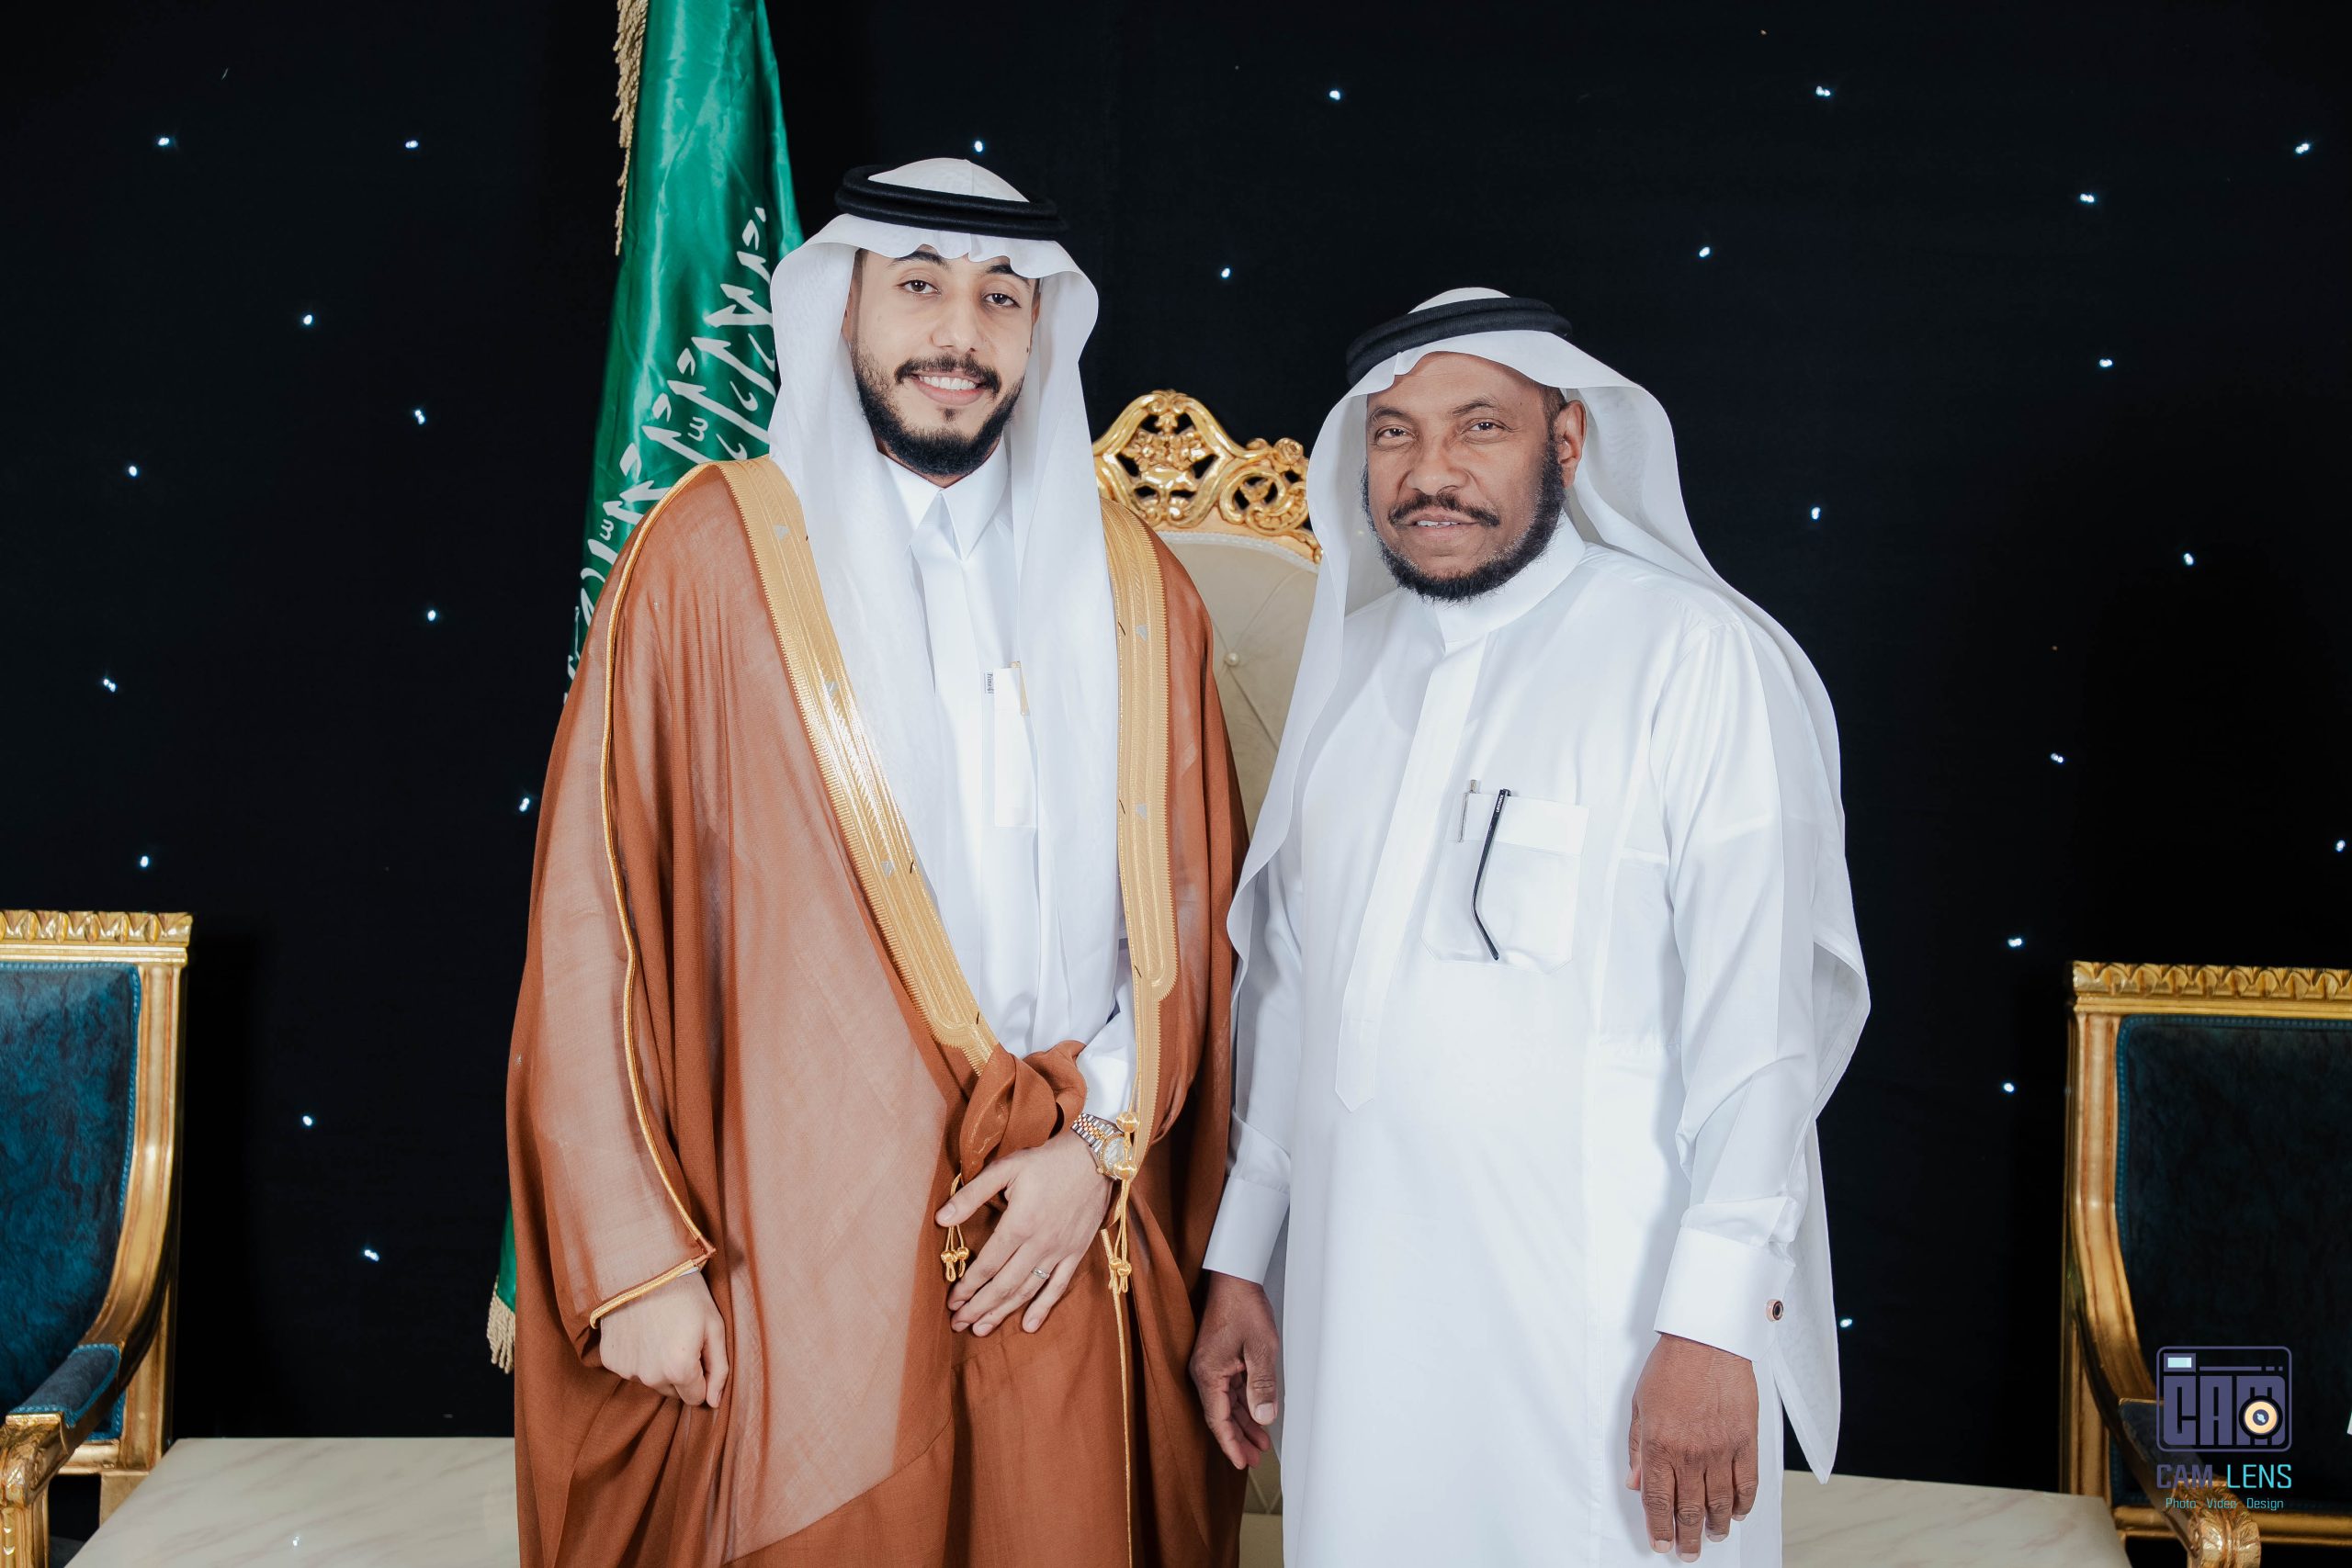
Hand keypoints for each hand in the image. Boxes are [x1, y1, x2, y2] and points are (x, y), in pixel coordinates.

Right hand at [596, 1268, 727, 1407]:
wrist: (642, 1267)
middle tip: (681, 1336)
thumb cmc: (685, 1294)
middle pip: (673, 1391)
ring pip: (652, 1380)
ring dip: (659, 1364)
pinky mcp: (611, 1360)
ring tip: (661, 1329)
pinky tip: (642, 1330)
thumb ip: (719, 1369)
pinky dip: (639, 1355)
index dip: (702, 1375)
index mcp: (680, 1369)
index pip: (696, 1398)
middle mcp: (650, 1376)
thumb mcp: (714, 1326)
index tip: (699, 1350)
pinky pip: (632, 1368)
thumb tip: (714, 1403)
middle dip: (681, 1371)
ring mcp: (627, 1369)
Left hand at [936, 1131, 1112, 1336]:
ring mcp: (1060, 1251)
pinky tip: (1028, 1325)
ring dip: (1002, 1312)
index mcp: (1019, 1224)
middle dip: (978, 1307)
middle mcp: (1040, 1243)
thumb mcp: (1005, 1169)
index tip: (952, 1300)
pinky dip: (1043, 1308)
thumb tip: (941, 1219)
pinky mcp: (1076, 1252)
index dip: (967, 1285)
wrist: (1094, 1157)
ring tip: (981, 1329)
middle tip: (959, 1323)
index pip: (988, 1264)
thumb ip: (971, 1195)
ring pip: (1027, 1290)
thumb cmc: (1046, 1161)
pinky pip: (1058, 1286)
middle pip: (1004, 1284)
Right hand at [1189, 1270, 1279, 1469]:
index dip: (1231, 1443)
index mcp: (1208, 1374)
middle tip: (1255, 1460)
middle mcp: (1204, 1372)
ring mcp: (1210, 1365)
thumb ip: (1262, 1385)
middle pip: (1221, 1415)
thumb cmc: (1244, 1307)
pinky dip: (1243, 1404)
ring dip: (1243, 1423)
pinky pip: (1230, 1389)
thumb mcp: (1260, 1348)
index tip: (1242, 1463)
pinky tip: (1256, 1414)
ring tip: (1260, 1444)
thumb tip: (1264, 1418)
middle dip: (1238, 1438)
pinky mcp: (1218, 1358)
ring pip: (1226, 1404)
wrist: (1234, 1277)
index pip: (1218, 1419)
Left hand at [1626, 1333, 1757, 1560]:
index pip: (1659, 1500)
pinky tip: (1738, 1513)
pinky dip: (1744, 1504)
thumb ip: (1638, 1448)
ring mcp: (1721, 1450)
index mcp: (1660, 1445)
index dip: (1659, 1528)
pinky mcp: (1746, 1441)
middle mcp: (1690, 1454)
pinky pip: (1747, 1483)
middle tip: (1689, 1552)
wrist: (1707, 1340)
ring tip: (1714, 1536)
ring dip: (1717, 1526)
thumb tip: (1635, 1482)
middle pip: (1690, 1509)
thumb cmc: (1671, 1366)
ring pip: (1721, 1503)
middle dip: (1688, 1537)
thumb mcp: (1640, 1406)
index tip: (1661, 1544)